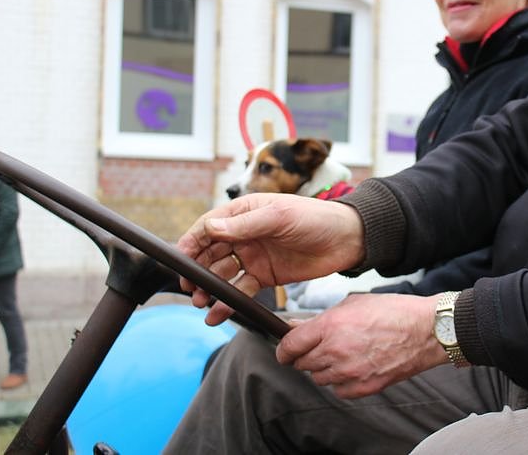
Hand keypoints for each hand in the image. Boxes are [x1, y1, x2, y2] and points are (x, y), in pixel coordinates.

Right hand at [177, 193, 364, 324]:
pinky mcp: (265, 275)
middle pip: (211, 252)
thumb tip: (210, 228)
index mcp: (244, 212)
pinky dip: (228, 302)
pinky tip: (218, 314)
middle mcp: (244, 233)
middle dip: (197, 270)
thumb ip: (245, 225)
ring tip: (202, 304)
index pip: (209, 227)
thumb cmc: (315, 218)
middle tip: (190, 289)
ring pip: (222, 273)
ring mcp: (254, 255)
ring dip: (210, 288)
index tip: (180, 261)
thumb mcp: (280, 217)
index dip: (192, 243)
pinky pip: (241, 289)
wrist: (347, 240)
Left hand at [276, 293, 449, 397]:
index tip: (285, 351)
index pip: (290, 346)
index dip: (284, 349)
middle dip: (305, 356)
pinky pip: (339, 391)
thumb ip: (323, 317)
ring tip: (340, 355)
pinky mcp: (364, 386)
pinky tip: (352, 368)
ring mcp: (350, 372)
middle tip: (316, 348)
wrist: (426, 330)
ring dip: (323, 369)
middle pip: (302, 364)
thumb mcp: (353, 302)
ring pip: (319, 378)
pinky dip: (340, 382)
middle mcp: (336, 351)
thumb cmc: (394, 311)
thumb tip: (298, 326)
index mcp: (330, 326)